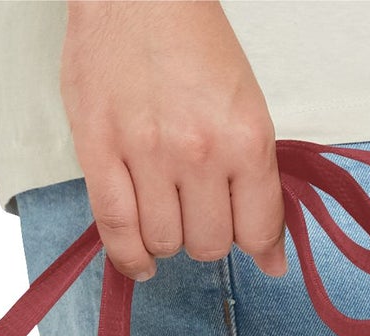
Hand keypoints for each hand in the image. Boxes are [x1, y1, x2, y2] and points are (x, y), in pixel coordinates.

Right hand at [59, 0, 284, 281]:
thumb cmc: (190, 40)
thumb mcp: (245, 101)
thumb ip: (257, 176)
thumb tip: (270, 254)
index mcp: (245, 135)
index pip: (258, 227)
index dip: (259, 247)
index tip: (257, 251)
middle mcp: (199, 152)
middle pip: (210, 243)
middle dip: (208, 236)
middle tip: (200, 212)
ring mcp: (146, 156)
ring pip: (165, 243)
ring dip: (168, 239)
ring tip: (166, 214)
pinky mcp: (99, 155)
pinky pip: (116, 231)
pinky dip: (130, 258)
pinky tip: (141, 260)